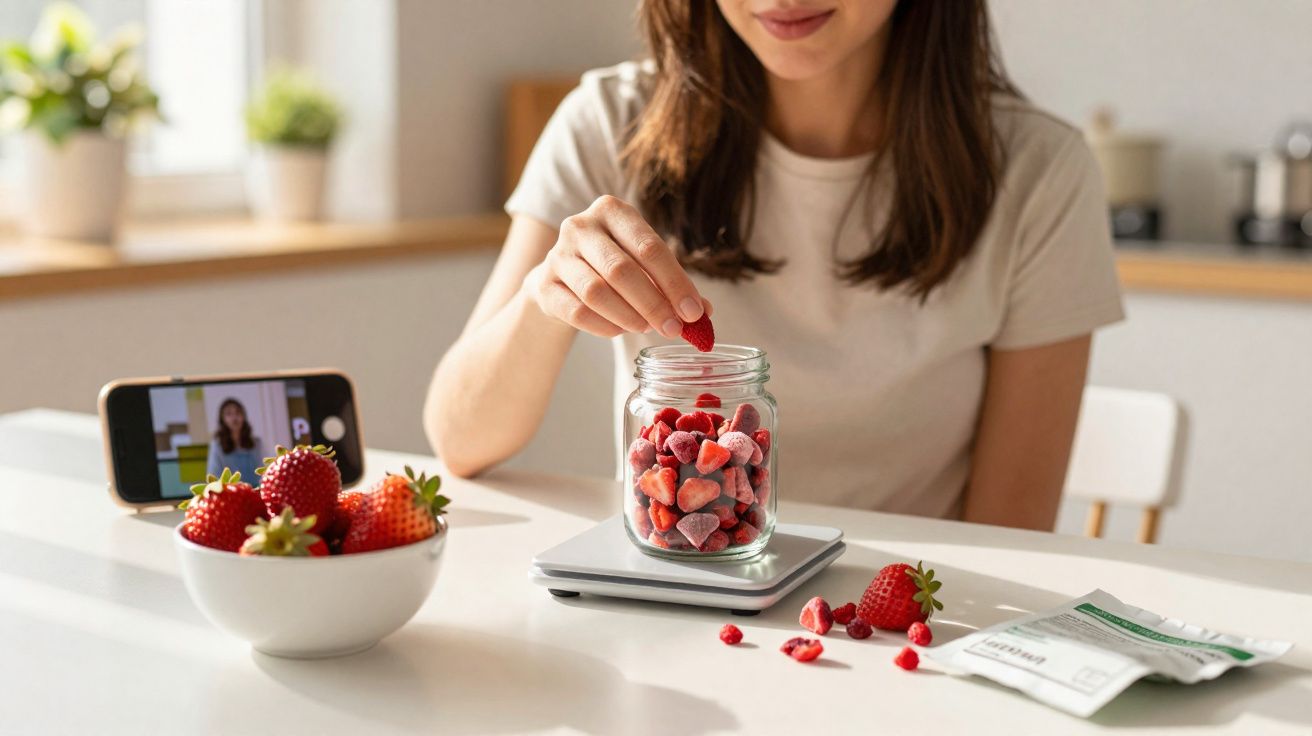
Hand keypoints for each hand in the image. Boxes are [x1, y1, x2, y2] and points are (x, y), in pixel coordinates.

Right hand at [524, 196, 708, 338]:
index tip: (693, 312)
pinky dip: (604, 326)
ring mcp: (557, 254)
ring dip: (628, 316)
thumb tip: (704, 313)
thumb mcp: (645, 267)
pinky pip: (577, 311)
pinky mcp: (543, 284)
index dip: (675, 282)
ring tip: (646, 328)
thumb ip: (674, 286)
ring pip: (596, 291)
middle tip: (673, 329)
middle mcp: (581, 226)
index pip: (650, 247)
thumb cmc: (613, 267)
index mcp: (612, 211)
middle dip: (653, 304)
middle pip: (622, 269)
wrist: (562, 278)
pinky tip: (619, 331)